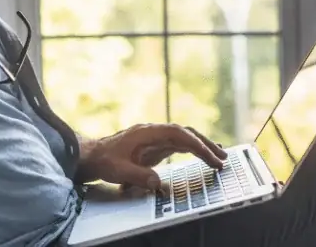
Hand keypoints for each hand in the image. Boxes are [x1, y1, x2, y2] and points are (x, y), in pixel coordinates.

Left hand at [77, 124, 227, 191]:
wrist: (93, 155)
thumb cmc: (104, 160)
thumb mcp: (118, 170)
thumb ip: (138, 176)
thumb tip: (158, 183)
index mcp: (147, 133)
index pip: (178, 134)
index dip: (195, 144)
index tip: (209, 156)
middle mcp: (154, 132)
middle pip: (185, 133)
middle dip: (205, 144)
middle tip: (222, 159)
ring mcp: (155, 138)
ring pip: (184, 138)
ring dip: (202, 146)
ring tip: (220, 158)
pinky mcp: (155, 146)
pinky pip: (178, 145)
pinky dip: (193, 149)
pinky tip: (203, 155)